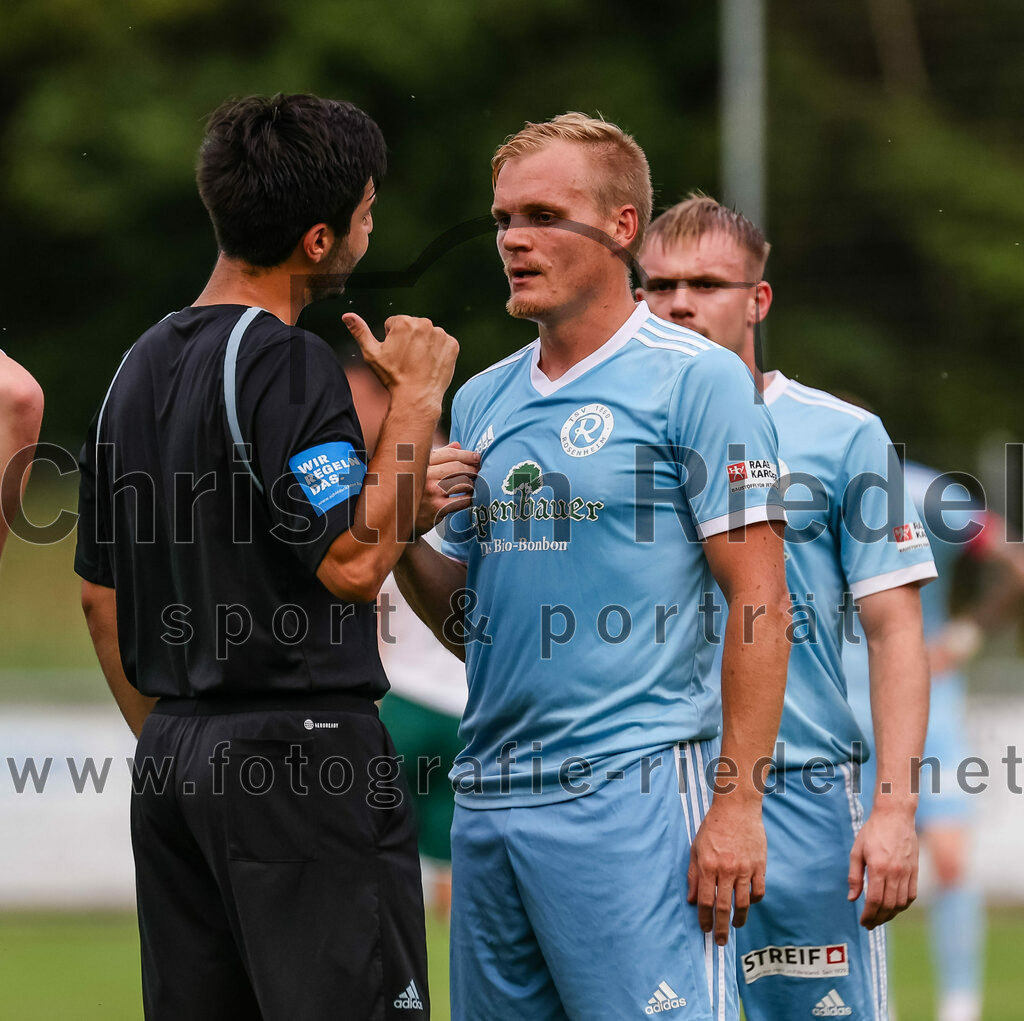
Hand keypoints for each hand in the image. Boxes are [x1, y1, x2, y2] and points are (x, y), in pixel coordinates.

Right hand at [343, 313, 457, 409]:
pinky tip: (431, 364)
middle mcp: (424, 323)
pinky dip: (438, 352)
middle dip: (409, 340)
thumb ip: (359, 331)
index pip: (395, 324)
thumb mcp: (371, 354)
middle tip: (407, 360)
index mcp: (404, 322)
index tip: (395, 355)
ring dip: (424, 345)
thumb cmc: (393, 377)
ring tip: (418, 363)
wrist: (417, 397)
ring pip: (429, 335)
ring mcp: (441, 334)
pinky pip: (443, 343)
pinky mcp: (452, 345)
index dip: (392, 339)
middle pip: (413, 327)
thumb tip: (347, 315)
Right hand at [415, 442, 478, 534]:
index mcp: (421, 463)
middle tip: (477, 470)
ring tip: (471, 484)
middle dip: (471, 468)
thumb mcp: (420, 470)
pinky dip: (469, 498)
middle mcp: (425, 476)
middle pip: (457, 467)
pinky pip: (463, 500)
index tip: (476, 456)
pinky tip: (469, 497)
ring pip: (463, 482)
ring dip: (471, 483)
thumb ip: (438, 457)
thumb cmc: (412, 491)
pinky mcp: (438, 508)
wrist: (400, 518)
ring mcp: (432, 492)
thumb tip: (458, 445)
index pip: (448, 454)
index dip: (466, 454)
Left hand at [688, 800, 765, 944]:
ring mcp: (745, 868)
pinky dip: (754, 901)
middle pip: (723, 907)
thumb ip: (693, 875)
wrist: (737, 808)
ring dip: (739, 919)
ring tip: (735, 926)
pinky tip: (748, 904)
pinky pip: (758, 891)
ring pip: (743, 903)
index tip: (704, 929)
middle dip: (721, 928)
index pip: (705, 901)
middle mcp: (726, 870)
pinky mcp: (760, 865)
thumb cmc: (714, 827)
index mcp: (708, 865)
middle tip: (720, 941)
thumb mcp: (696, 848)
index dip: (704, 919)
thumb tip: (692, 900)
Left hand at [848, 806, 917, 928]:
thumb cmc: (872, 832)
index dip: (869, 914)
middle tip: (870, 925)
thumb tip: (852, 899)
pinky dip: (903, 906)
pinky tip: (894, 908)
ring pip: (901, 903)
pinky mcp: (915, 871)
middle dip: (878, 919)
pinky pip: (911, 895)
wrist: (895, 816)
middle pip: (889, 905)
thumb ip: (854, 877)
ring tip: (880, 918)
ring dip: (891, 915)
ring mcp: (907, 872)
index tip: (863, 922)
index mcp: (878, 867)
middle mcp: (895, 872)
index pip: (875, 900)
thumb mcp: (857, 851)